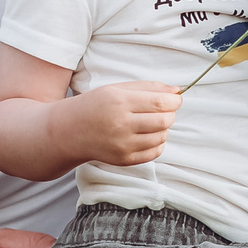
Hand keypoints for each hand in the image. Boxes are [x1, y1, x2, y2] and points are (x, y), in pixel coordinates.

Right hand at [57, 82, 178, 166]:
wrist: (70, 131)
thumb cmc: (95, 105)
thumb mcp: (117, 88)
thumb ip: (148, 87)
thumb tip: (177, 91)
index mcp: (119, 102)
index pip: (160, 102)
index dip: (174, 100)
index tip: (175, 99)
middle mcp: (121, 124)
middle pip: (164, 120)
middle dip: (170, 114)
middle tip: (163, 110)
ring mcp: (122, 145)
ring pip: (162, 137)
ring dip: (163, 128)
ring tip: (151, 122)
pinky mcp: (124, 159)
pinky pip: (155, 152)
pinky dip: (157, 143)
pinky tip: (146, 135)